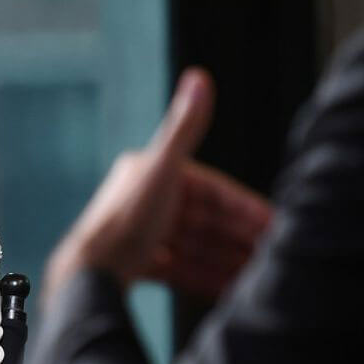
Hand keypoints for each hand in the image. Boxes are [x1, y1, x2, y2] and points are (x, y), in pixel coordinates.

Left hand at [43, 68, 271, 306]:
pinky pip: (178, 268)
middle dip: (239, 237)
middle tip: (272, 254)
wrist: (89, 273)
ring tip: (256, 274)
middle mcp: (145, 200)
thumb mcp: (163, 171)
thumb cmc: (126, 222)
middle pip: (204, 220)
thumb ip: (185, 129)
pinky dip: (203, 275)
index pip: (211, 190)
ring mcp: (140, 234)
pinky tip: (227, 287)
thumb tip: (199, 76)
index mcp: (152, 174)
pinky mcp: (134, 263)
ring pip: (193, 245)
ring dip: (225, 258)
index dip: (244, 207)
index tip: (274, 224)